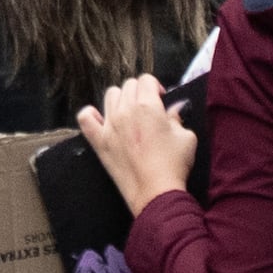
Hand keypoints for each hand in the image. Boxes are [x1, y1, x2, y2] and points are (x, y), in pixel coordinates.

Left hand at [77, 76, 198, 212]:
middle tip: (148, 109)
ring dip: (121, 99)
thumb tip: (173, 111)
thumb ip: (178, 118)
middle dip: (140, 92)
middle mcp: (126, 111)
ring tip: (130, 114)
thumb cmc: (173, 165)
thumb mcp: (187, 137)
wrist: (156, 193)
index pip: (146, 80)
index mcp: (147, 105)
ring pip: (110, 96)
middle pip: (128, 86)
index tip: (161, 99)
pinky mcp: (99, 142)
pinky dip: (92, 114)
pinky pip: (86, 117)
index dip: (156, 87)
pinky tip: (102, 120)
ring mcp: (109, 125)